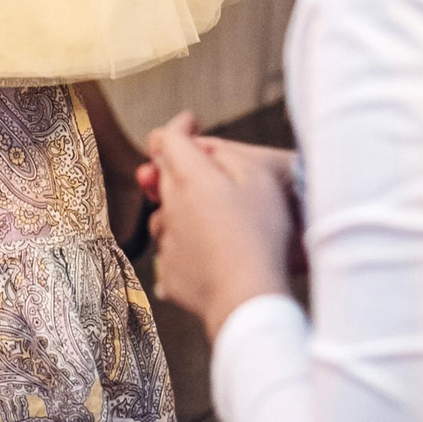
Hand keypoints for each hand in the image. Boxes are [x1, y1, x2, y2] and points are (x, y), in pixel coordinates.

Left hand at [147, 113, 299, 340]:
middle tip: (204, 172)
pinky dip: (187, 247)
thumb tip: (204, 150)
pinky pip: (174, 251)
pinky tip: (212, 256)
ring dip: (180, 210)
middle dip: (178, 167)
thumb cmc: (260, 236)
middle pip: (162, 175)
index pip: (166, 138)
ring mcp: (166, 240)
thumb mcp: (258, 179)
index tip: (191, 123)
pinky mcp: (169, 272)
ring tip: (214, 222)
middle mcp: (169, 205)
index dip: (177, 127)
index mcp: (189, 177)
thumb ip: (225, 155)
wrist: (248, 299)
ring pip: (164, 215)